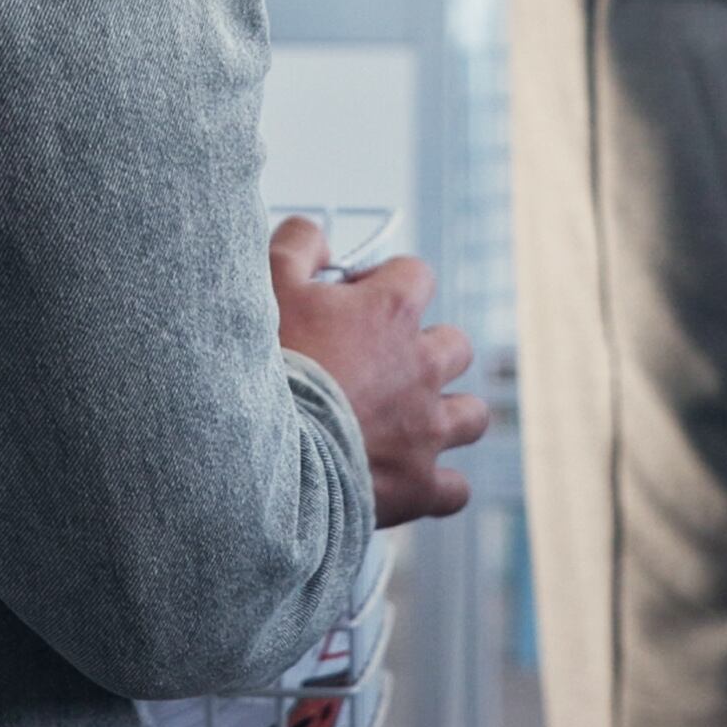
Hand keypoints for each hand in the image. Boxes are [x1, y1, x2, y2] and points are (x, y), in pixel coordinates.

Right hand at [268, 217, 487, 525]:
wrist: (255, 453)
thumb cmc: (264, 365)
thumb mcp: (268, 282)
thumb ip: (299, 243)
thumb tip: (319, 237)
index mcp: (391, 312)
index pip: (417, 275)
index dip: (386, 284)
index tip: (353, 299)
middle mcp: (421, 367)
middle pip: (455, 345)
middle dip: (426, 350)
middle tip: (381, 364)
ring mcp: (425, 430)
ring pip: (471, 415)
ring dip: (448, 414)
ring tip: (409, 422)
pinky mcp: (417, 485)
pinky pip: (456, 489)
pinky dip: (440, 485)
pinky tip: (411, 480)